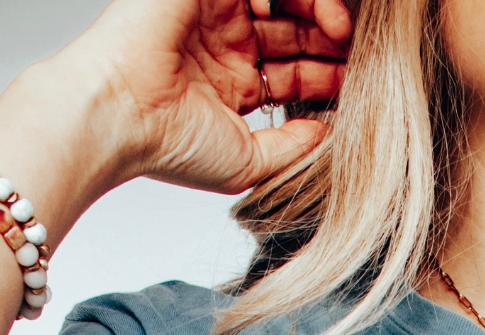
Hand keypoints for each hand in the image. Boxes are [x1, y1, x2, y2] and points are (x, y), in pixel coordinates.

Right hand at [40, 0, 352, 194]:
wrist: (121, 117)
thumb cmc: (171, 146)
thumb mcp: (249, 162)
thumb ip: (292, 148)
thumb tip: (327, 135)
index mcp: (231, 83)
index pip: (291, 71)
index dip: (327, 76)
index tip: (354, 87)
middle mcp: (224, 45)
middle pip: (293, 31)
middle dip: (330, 41)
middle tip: (356, 54)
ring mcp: (215, 12)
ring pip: (281, 0)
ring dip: (320, 10)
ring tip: (340, 31)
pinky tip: (316, 13)